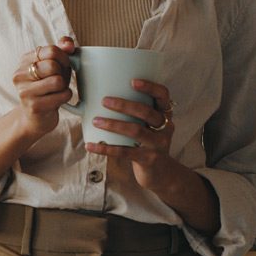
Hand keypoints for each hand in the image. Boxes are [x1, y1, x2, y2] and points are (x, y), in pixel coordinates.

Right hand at [11, 37, 74, 141]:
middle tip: (59, 81)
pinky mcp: (33, 106)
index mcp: (25, 60)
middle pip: (53, 65)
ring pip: (57, 81)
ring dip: (64, 87)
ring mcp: (24, 91)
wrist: (36, 118)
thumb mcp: (55, 66)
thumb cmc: (48, 88)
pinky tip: (57, 100)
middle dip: (63, 73)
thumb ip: (62, 50)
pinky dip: (65, 97)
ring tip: (57, 90)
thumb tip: (68, 43)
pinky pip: (61, 96)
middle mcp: (20, 74)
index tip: (63, 65)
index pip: (51, 50)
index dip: (64, 58)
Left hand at [85, 78, 176, 192]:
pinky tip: (90, 145)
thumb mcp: (148, 126)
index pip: (163, 95)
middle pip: (146, 112)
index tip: (132, 81)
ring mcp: (158, 144)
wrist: (162, 174)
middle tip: (104, 101)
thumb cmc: (147, 143)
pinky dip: (105, 148)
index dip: (150, 87)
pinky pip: (124, 152)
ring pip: (135, 130)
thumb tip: (100, 94)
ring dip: (113, 124)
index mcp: (164, 114)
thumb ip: (135, 112)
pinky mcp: (148, 160)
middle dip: (124, 105)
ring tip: (95, 121)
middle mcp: (165, 128)